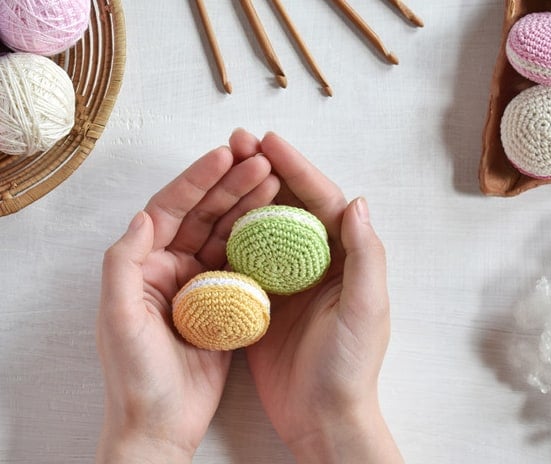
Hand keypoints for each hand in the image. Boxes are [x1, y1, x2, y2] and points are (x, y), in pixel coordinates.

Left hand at [95, 130, 279, 462]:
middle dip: (231, 184)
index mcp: (144, 264)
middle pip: (203, 215)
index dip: (197, 180)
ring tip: (275, 182)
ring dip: (248, 207)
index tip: (225, 155)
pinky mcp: (223, 303)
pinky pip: (242, 263)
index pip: (170, 209)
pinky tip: (278, 225)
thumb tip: (142, 216)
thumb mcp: (118, 318)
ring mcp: (200, 284)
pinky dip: (259, 242)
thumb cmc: (134, 376)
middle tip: (260, 161)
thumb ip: (124, 264)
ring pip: (226, 234)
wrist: (161, 425)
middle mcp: (171, 267)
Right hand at [245, 132, 403, 462]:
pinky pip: (244, 257)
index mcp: (347, 257)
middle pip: (292, 205)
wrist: (321, 417)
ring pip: (265, 225)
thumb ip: (365, 255)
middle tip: (237, 141)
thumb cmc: (351, 366)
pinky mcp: (264, 298)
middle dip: (267, 171)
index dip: (298, 168)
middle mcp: (318, 262)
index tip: (269, 141)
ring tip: (220, 166)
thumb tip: (358, 200)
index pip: (322, 201)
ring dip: (245, 195)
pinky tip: (210, 215)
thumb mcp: (366, 308)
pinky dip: (230, 234)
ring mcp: (288, 279)